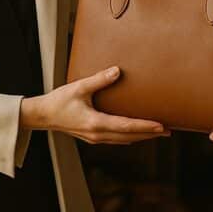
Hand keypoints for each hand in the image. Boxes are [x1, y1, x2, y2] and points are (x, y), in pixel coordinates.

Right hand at [22, 67, 168, 144]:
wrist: (43, 116)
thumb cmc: (59, 101)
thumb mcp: (79, 87)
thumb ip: (99, 79)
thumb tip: (117, 71)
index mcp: (95, 123)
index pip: (127, 126)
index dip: (146, 126)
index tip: (161, 126)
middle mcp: (98, 135)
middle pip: (130, 137)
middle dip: (150, 134)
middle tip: (169, 130)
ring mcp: (95, 138)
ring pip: (124, 140)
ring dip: (141, 136)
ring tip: (158, 132)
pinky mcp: (93, 137)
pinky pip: (117, 139)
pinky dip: (130, 136)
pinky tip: (136, 132)